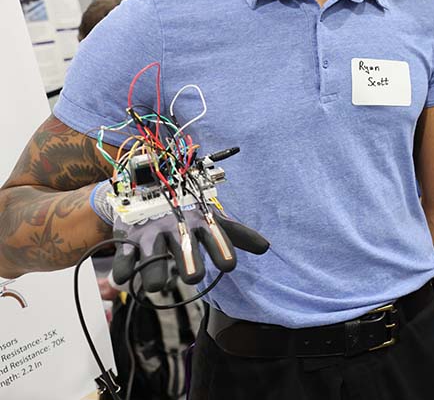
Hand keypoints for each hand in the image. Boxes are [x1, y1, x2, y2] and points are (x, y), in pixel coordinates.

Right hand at [112, 208, 268, 291]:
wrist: (146, 191)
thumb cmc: (186, 212)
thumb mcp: (211, 219)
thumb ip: (237, 235)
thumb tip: (266, 247)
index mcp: (200, 221)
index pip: (216, 235)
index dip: (223, 249)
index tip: (229, 265)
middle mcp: (177, 226)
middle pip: (185, 247)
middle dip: (190, 263)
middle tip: (194, 277)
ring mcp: (151, 233)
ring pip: (153, 255)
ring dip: (154, 272)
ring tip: (158, 285)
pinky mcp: (128, 240)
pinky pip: (123, 257)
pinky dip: (123, 269)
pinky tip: (125, 278)